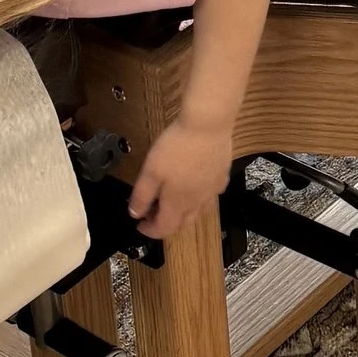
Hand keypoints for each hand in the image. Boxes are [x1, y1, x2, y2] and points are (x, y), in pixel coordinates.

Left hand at [129, 115, 234, 241]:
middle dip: (166, 223)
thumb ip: (142, 195)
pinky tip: (196, 184)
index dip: (150, 230)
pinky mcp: (222, 176)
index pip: (164, 229)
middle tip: (153, 211)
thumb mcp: (150, 171)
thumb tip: (135, 214)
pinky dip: (200, 197)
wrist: (208, 125)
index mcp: (178, 204)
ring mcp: (213, 190)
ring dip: (184, 212)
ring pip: (199, 211)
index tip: (139, 224)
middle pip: (183, 224)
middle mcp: (198, 202)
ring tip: (172, 199)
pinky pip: (211, 194)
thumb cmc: (176, 147)